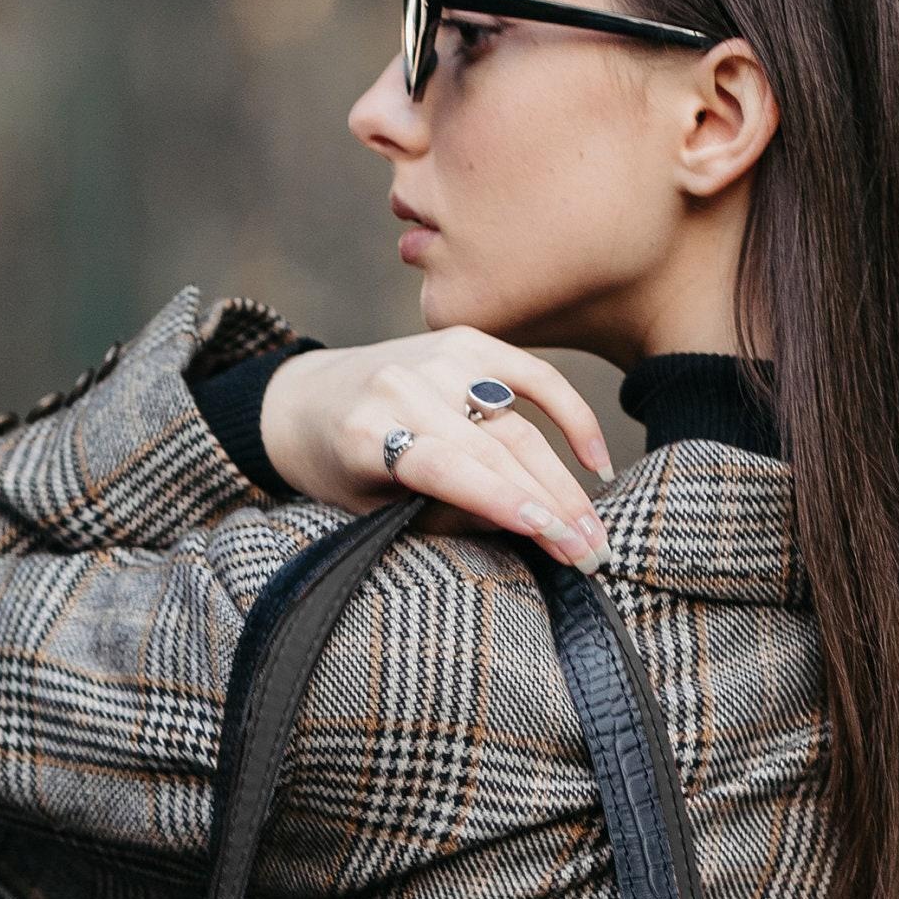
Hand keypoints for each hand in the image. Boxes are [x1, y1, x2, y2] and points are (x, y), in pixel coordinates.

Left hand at [259, 334, 615, 571]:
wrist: (304, 399)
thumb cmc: (336, 468)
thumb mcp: (370, 506)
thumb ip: (440, 513)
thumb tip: (524, 529)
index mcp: (366, 432)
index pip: (449, 469)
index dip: (504, 502)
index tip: (553, 538)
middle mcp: (402, 386)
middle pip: (495, 450)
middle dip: (551, 507)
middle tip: (591, 556)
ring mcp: (437, 358)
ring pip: (520, 424)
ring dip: (565, 481)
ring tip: (594, 531)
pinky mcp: (464, 342)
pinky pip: (532, 375)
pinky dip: (570, 414)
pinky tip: (594, 461)